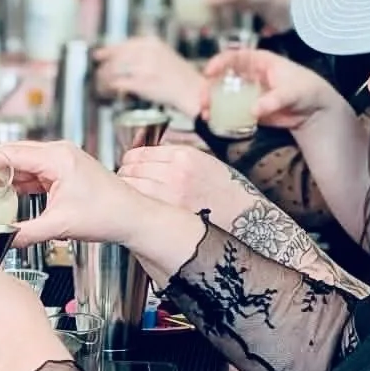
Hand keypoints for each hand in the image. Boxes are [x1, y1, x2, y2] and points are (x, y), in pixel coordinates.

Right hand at [0, 141, 147, 246]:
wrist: (132, 217)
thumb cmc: (107, 214)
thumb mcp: (61, 225)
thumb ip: (28, 233)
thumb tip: (4, 240)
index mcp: (58, 158)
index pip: (11, 155)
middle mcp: (58, 154)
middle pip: (12, 155)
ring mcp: (61, 163)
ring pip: (20, 165)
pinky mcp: (63, 174)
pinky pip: (31, 175)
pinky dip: (13, 182)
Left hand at [93, 36, 204, 116]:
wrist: (193, 91)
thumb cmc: (180, 77)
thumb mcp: (164, 55)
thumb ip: (145, 52)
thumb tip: (122, 56)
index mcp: (152, 43)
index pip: (123, 44)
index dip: (108, 51)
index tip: (99, 55)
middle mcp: (147, 53)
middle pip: (116, 57)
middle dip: (105, 66)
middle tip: (99, 73)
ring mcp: (144, 68)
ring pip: (114, 69)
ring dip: (104, 77)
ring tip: (101, 83)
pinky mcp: (141, 83)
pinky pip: (118, 83)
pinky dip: (109, 87)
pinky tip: (108, 90)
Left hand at [120, 139, 236, 212]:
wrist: (244, 216)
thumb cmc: (225, 192)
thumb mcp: (203, 162)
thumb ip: (176, 157)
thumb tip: (148, 156)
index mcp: (183, 156)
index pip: (139, 154)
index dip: (129, 160)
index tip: (128, 166)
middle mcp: (175, 174)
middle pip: (130, 169)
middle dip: (125, 175)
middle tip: (125, 182)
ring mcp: (170, 195)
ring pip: (130, 186)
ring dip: (126, 189)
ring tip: (129, 196)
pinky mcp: (168, 215)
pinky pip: (139, 204)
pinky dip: (133, 204)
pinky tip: (136, 207)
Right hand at [202, 47, 344, 135]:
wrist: (314, 110)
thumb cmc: (306, 90)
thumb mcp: (292, 92)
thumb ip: (274, 100)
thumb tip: (253, 110)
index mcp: (259, 61)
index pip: (235, 57)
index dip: (220, 62)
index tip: (209, 73)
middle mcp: (249, 75)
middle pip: (223, 76)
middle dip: (209, 87)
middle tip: (204, 101)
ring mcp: (247, 93)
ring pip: (224, 94)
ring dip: (212, 103)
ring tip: (206, 114)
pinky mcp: (248, 109)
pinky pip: (231, 111)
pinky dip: (222, 117)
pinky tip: (214, 123)